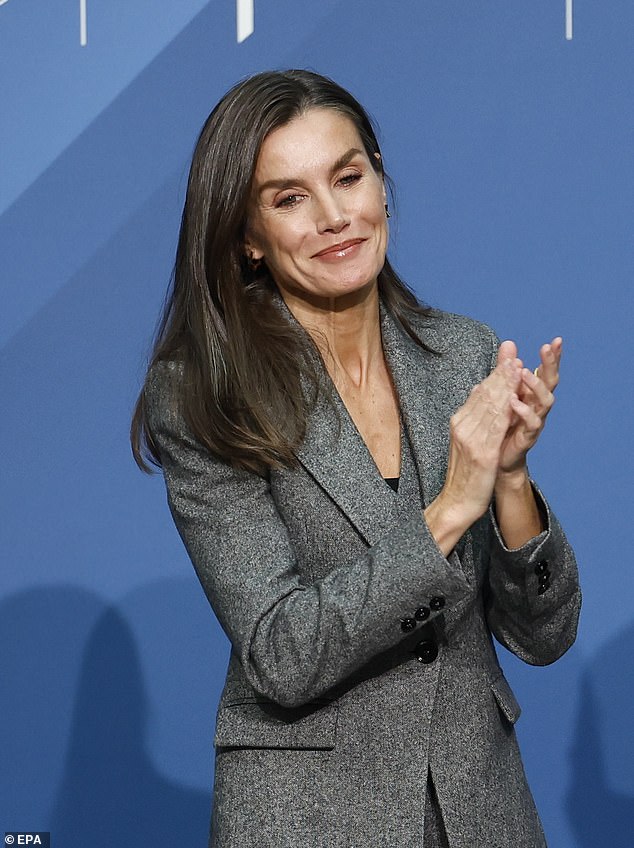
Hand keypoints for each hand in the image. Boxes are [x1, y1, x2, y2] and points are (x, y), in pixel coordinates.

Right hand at [436, 356, 522, 529]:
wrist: (457, 501)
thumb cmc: (464, 474)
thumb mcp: (467, 442)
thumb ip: (474, 419)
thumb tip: (480, 394)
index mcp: (459, 423)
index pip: (479, 394)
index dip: (495, 375)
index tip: (508, 359)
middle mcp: (463, 427)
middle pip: (485, 396)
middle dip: (501, 374)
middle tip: (514, 355)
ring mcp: (471, 439)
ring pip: (491, 407)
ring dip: (505, 386)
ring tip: (517, 368)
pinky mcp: (482, 453)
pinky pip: (496, 427)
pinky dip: (506, 410)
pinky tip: (515, 398)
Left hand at [496, 338, 561, 476]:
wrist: (496, 457)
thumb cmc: (502, 422)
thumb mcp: (502, 392)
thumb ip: (506, 369)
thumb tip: (509, 343)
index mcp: (532, 393)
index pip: (545, 371)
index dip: (552, 357)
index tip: (556, 341)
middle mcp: (538, 405)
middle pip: (550, 382)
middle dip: (550, 364)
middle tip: (547, 348)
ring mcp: (536, 420)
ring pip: (545, 401)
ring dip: (536, 386)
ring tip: (525, 373)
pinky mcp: (528, 436)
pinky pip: (532, 423)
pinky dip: (524, 411)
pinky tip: (514, 401)